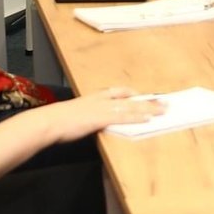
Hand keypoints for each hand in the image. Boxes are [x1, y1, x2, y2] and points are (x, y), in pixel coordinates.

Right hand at [45, 88, 164, 139]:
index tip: (140, 95)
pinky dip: (136, 118)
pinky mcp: (101, 119)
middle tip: (164, 102)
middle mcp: (101, 100)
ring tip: (163, 110)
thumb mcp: (75, 114)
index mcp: (94, 98)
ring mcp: (102, 109)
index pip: (117, 91)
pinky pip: (123, 118)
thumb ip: (86, 116)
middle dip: (147, 100)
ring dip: (148, 108)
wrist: (49, 122)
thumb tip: (90, 121)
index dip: (131, 94)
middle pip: (129, 98)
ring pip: (130, 107)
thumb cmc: (57, 121)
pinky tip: (147, 119)